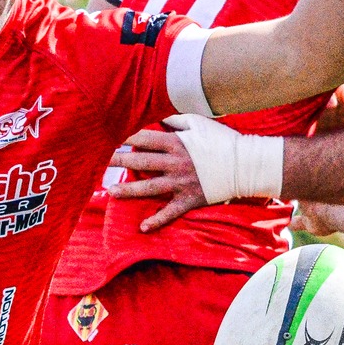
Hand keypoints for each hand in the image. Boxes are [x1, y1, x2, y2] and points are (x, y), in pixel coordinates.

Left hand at [110, 116, 269, 231]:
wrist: (247, 164)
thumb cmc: (223, 141)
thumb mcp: (200, 124)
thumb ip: (176, 120)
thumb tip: (158, 117)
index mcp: (176, 143)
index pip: (143, 139)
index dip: (124, 139)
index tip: (107, 137)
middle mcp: (175, 163)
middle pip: (139, 163)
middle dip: (117, 162)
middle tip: (96, 162)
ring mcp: (181, 183)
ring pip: (149, 188)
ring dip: (128, 191)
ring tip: (110, 192)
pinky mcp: (190, 200)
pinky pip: (170, 212)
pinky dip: (157, 221)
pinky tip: (143, 227)